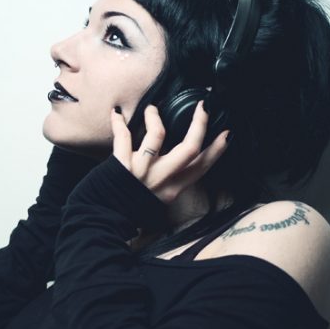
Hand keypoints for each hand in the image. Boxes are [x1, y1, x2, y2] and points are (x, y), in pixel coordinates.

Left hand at [110, 101, 229, 203]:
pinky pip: (122, 138)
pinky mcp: (121, 165)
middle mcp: (161, 179)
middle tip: (202, 108)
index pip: (201, 167)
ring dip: (155, 118)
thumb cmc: (130, 208)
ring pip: (157, 136)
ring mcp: (141, 171)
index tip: (226, 133)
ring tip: (152, 109)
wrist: (103, 220)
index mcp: (173, 189)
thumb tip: (180, 161)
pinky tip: (117, 113)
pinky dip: (118, 123)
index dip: (217, 150)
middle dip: (199, 125)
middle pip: (189, 149)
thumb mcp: (159, 199)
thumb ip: (171, 182)